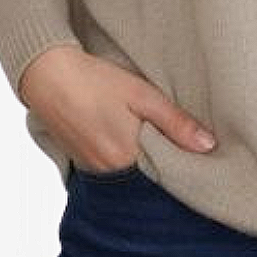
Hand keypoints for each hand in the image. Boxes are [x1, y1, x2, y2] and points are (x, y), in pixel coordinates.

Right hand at [18, 45, 217, 170]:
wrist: (48, 76)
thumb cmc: (96, 82)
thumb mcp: (143, 96)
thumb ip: (176, 123)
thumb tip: (209, 146)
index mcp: (127, 158)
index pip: (166, 178)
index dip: (183, 169)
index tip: (200, 161)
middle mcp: (109, 172)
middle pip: (148, 180)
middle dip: (164, 168)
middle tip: (181, 151)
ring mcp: (93, 170)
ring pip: (130, 176)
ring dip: (144, 164)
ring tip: (156, 143)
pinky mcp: (82, 162)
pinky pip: (112, 171)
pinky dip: (125, 161)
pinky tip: (130, 141)